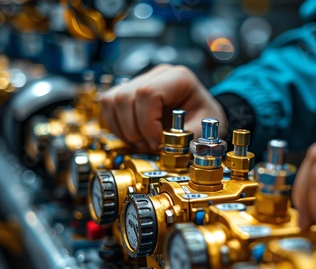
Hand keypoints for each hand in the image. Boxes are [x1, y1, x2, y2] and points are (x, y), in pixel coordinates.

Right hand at [100, 65, 226, 151]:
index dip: (147, 122)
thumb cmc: (205, 118)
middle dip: (133, 130)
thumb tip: (168, 147)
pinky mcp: (128, 92)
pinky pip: (108, 107)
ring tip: (142, 143)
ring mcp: (139, 81)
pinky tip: (133, 137)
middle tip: (149, 146)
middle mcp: (156, 75)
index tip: (157, 141)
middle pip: (124, 97)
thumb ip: (189, 137)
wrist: (202, 114)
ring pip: (111, 101)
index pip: (147, 93)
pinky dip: (116, 127)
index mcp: (178, 78)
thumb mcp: (206, 128)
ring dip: (123, 129)